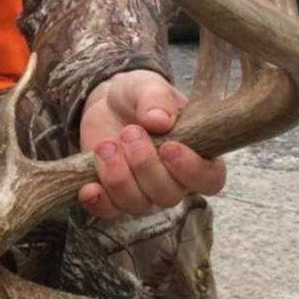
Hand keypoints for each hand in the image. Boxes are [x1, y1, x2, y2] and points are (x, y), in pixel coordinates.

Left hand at [78, 70, 225, 219]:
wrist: (108, 103)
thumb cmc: (140, 96)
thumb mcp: (149, 86)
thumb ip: (157, 98)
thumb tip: (159, 119)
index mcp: (198, 155)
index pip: (210, 179)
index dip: (191, 170)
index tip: (169, 147)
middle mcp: (175, 181)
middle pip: (169, 195)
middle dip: (145, 165)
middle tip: (130, 132)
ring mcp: (145, 192)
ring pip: (138, 204)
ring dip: (119, 177)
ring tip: (106, 145)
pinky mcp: (115, 196)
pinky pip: (109, 212)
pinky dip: (99, 202)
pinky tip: (89, 187)